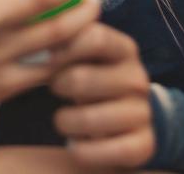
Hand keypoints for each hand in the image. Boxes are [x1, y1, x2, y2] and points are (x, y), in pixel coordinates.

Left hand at [50, 23, 154, 168]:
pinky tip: (76, 142)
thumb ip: (67, 40)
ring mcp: (143, 113)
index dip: (64, 48)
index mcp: (124, 49)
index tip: (47, 57)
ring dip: (65, 121)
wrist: (126, 115)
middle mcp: (137, 80)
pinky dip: (80, 149)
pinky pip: (101, 151)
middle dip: (59, 85)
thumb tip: (40, 33)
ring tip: (63, 119)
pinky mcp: (144, 145)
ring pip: (88, 119)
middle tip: (56, 88)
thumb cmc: (94, 76)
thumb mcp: (85, 53)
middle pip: (82, 79)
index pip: (95, 38)